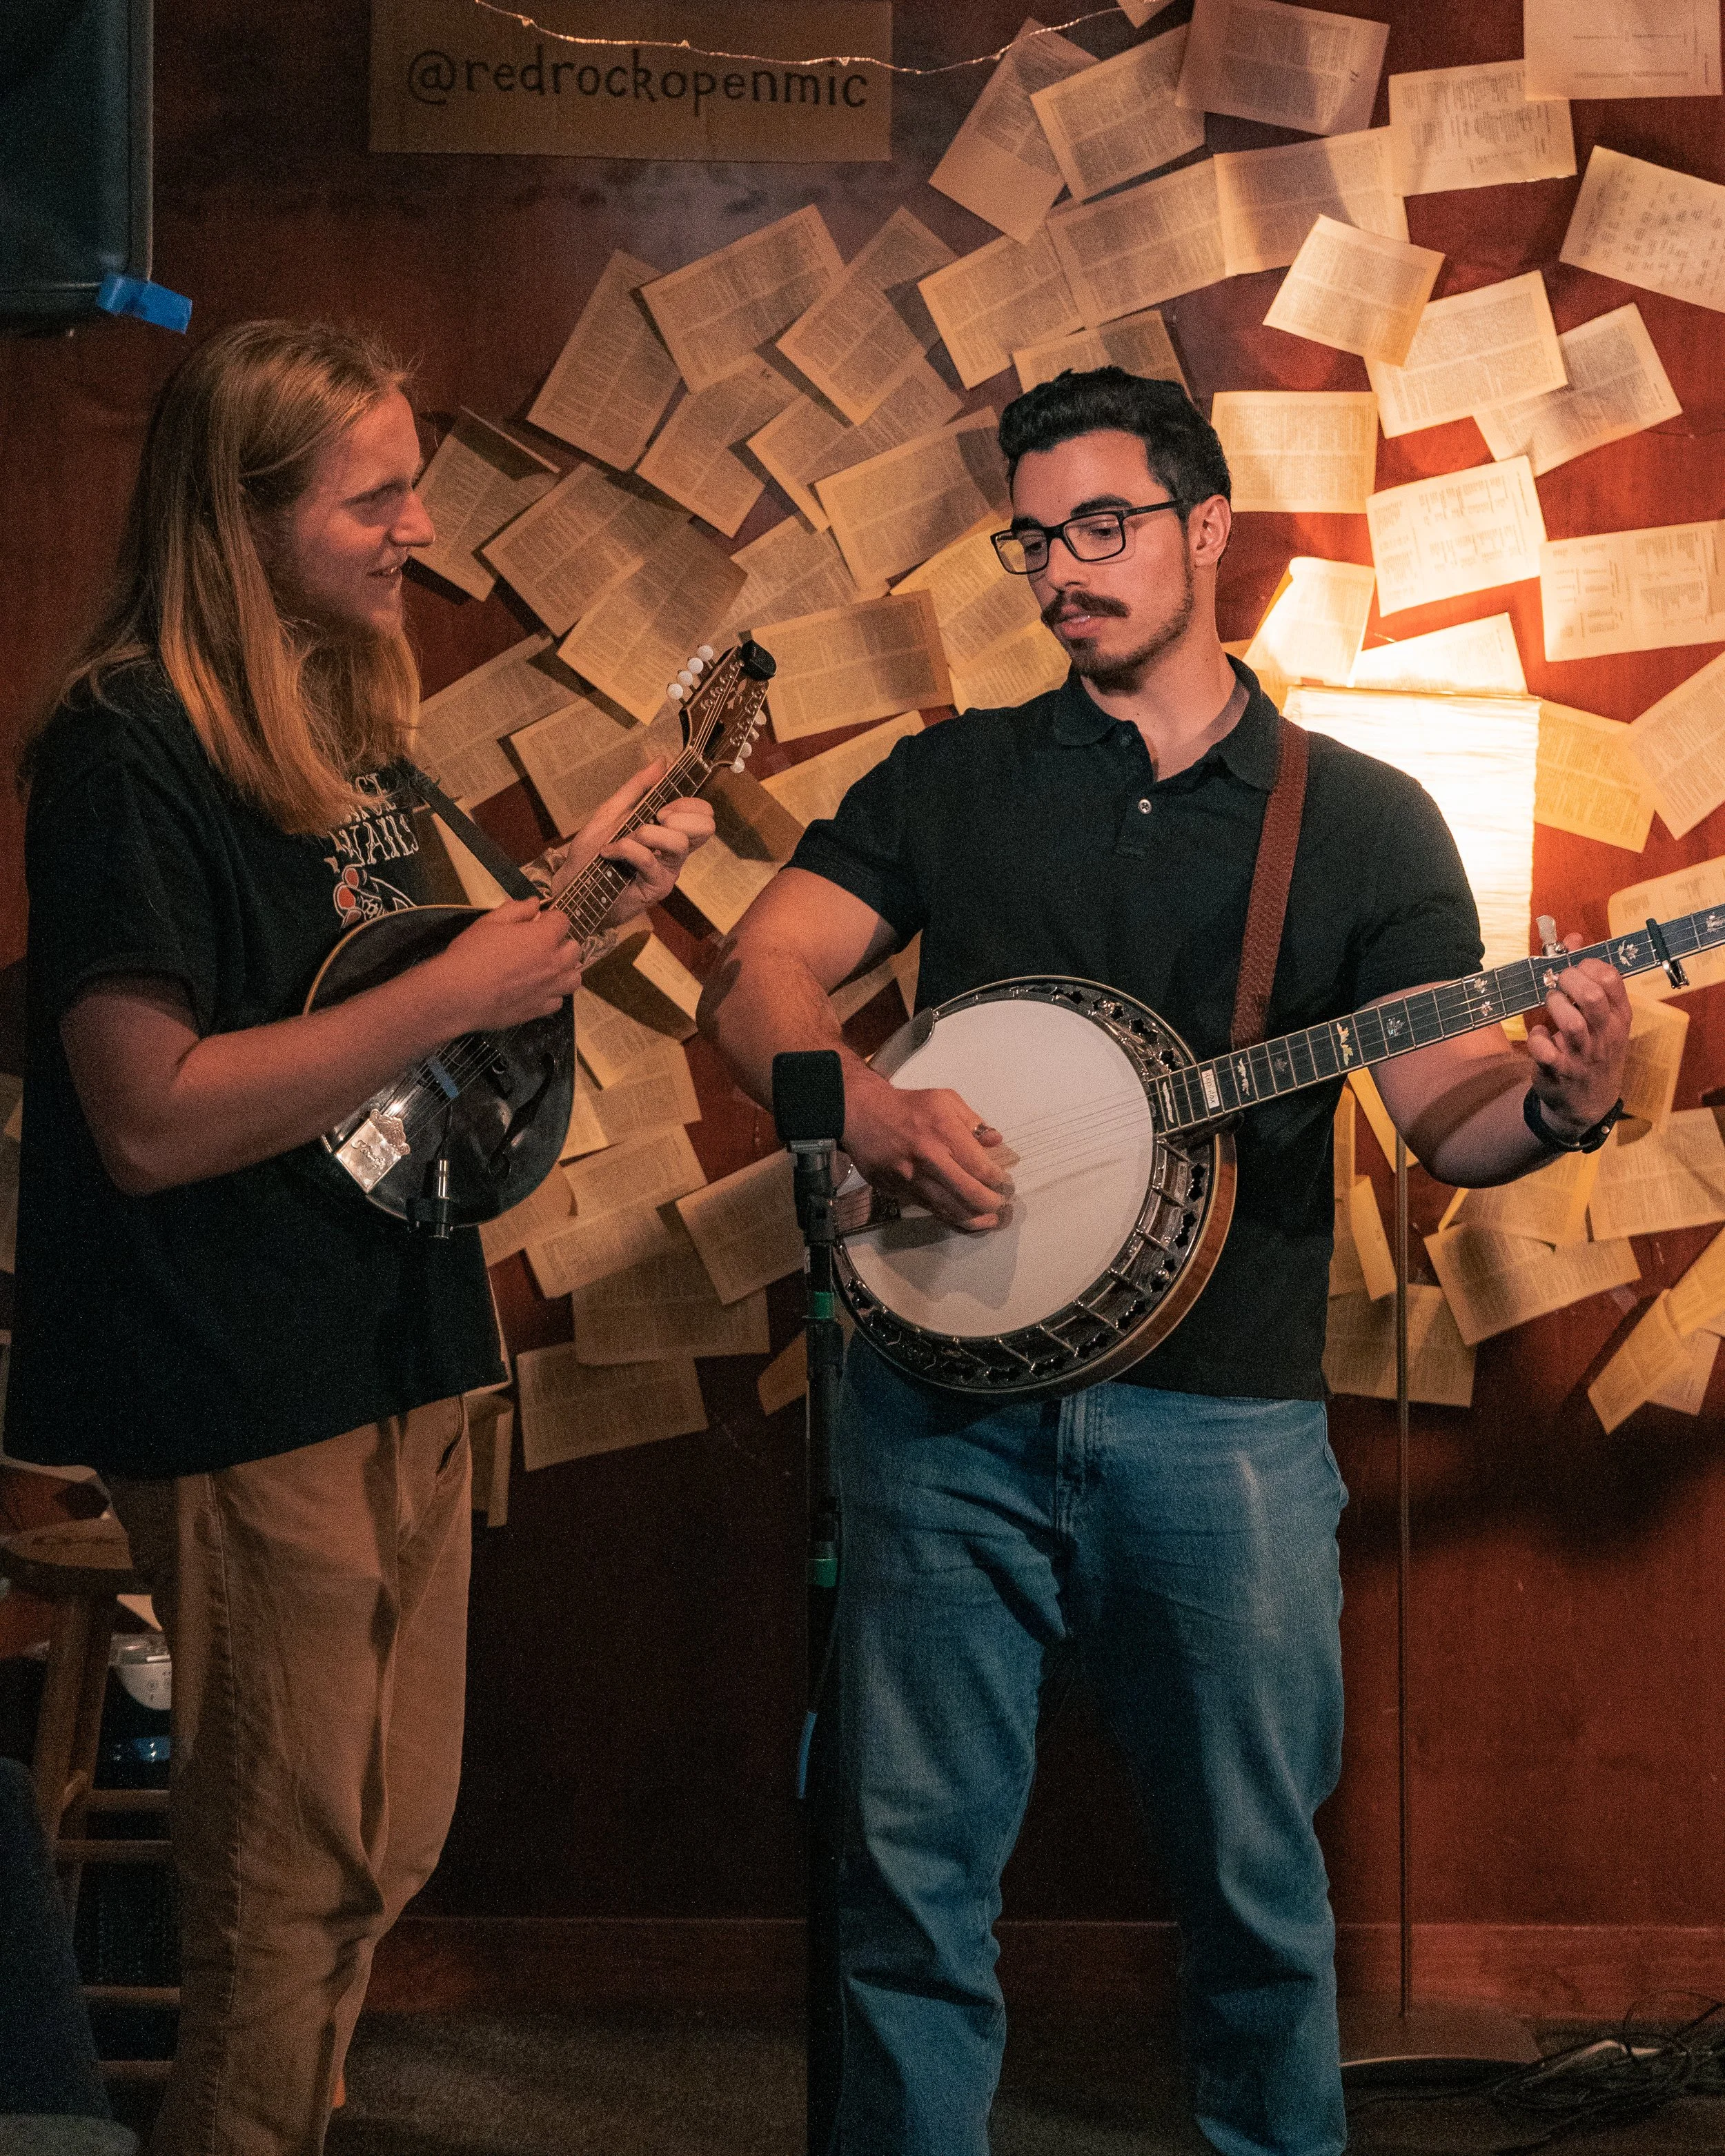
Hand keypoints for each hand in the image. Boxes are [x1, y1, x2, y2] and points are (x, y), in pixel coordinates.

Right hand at [427, 898, 584, 1032]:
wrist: (458, 994)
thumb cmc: (471, 955)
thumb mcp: (490, 922)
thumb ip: (517, 910)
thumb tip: (533, 904)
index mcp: (544, 938)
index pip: (563, 921)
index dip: (549, 918)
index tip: (537, 922)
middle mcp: (554, 964)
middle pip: (574, 949)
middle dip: (560, 943)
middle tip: (540, 944)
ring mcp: (549, 989)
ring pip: (573, 978)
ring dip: (564, 970)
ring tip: (545, 968)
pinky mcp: (538, 1010)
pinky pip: (557, 1001)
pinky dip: (551, 994)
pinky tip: (535, 989)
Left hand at [546, 761, 715, 927]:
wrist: (571, 884)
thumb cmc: (592, 852)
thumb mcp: (612, 811)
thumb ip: (638, 787)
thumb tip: (662, 761)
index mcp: (668, 830)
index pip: (703, 814)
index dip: (690, 803)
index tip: (663, 806)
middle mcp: (674, 851)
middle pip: (706, 828)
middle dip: (680, 815)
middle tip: (655, 818)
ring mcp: (668, 870)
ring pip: (679, 842)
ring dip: (647, 833)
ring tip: (624, 838)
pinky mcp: (656, 887)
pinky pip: (649, 858)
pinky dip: (625, 848)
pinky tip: (609, 852)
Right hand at [842, 1068, 1011, 1230]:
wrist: (862, 1115)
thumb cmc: (907, 1106)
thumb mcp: (945, 1100)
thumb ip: (973, 1121)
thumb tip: (995, 1140)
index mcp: (943, 1133)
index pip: (980, 1168)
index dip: (997, 1180)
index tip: (1003, 1181)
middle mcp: (929, 1159)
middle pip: (969, 1194)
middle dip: (991, 1204)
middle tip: (1000, 1204)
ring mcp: (911, 1179)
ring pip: (949, 1209)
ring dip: (974, 1219)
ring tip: (989, 1220)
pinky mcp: (897, 1191)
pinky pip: (929, 1210)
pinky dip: (949, 1217)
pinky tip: (963, 1217)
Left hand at [1525, 935, 1631, 1136]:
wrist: (1587, 1103)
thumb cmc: (1591, 1048)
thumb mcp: (1600, 1017)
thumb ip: (1587, 976)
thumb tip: (1573, 939)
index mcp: (1619, 1017)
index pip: (1612, 980)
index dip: (1588, 965)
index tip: (1575, 966)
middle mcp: (1605, 1036)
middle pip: (1592, 998)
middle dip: (1568, 981)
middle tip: (1557, 981)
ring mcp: (1584, 1055)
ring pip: (1571, 1023)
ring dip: (1554, 1006)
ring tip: (1550, 1003)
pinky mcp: (1560, 1071)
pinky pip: (1544, 1049)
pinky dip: (1536, 1037)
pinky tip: (1538, 1035)